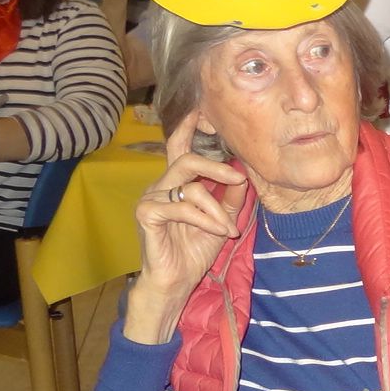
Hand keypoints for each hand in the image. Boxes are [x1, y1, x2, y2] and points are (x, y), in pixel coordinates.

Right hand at [126, 113, 247, 342]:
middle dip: (216, 166)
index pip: (179, 146)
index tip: (203, 109)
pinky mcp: (146, 214)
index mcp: (177, 182)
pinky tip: (215, 231)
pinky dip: (205, 219)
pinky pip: (181, 207)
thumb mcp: (222, 219)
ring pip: (190, 187)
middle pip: (186, 158)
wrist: (175, 281)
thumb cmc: (194, 250)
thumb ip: (231, 197)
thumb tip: (244, 175)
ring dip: (217, 209)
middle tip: (238, 179)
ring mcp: (151, 198)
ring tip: (228, 229)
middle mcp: (161, 185)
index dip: (188, 126)